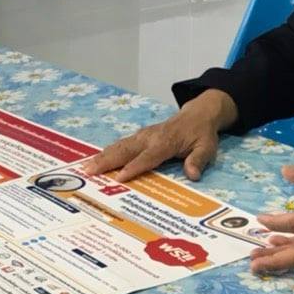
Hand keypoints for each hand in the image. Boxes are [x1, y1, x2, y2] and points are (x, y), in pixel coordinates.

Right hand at [81, 90, 237, 182]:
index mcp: (166, 142)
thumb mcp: (207, 147)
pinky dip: (107, 152)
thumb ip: (198, 160)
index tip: (120, 178)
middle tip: (90, 171)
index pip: (148, 157)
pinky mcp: (139, 137)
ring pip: (119, 146)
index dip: (134, 167)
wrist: (197, 115)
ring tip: (86, 167)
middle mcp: (150, 137)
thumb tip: (192, 174)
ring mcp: (142, 136)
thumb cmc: (201, 134)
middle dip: (107, 161)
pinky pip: (121, 144)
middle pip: (126, 150)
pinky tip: (96, 160)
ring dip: (102, 156)